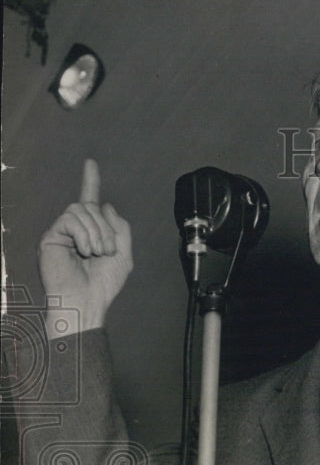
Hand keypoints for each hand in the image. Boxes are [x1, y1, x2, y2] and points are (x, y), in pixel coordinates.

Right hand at [38, 159, 132, 338]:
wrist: (86, 302)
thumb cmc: (103, 284)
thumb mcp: (123, 254)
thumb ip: (120, 228)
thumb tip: (104, 204)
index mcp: (91, 232)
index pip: (90, 201)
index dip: (91, 181)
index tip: (90, 163)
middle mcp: (74, 229)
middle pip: (92, 206)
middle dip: (106, 227)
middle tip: (107, 251)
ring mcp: (61, 231)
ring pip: (81, 210)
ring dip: (96, 232)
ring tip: (97, 253)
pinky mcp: (51, 235)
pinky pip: (70, 218)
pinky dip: (83, 234)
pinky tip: (84, 251)